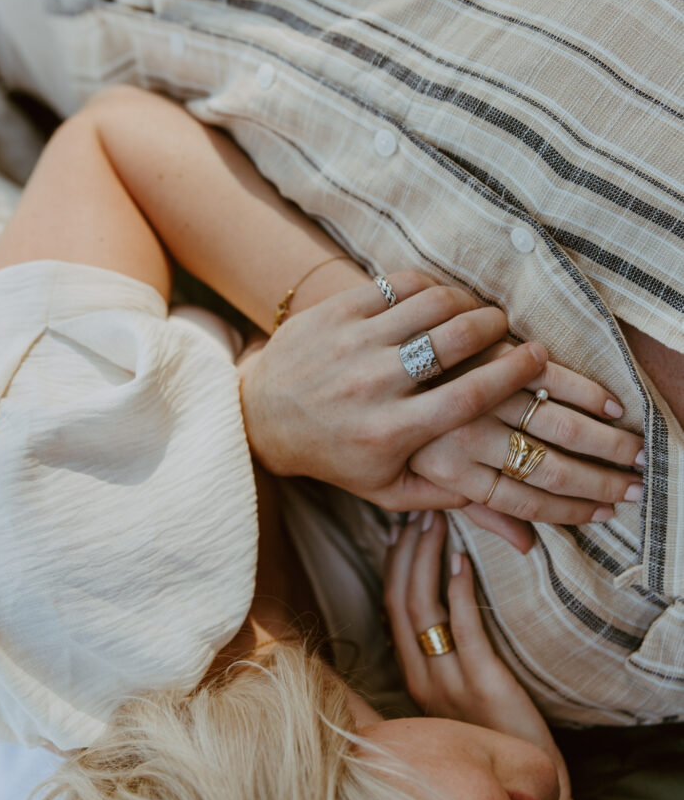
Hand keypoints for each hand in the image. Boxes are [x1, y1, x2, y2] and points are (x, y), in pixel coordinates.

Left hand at [239, 270, 641, 541]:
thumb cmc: (334, 457)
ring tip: (477, 312)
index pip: (467, 396)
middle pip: (454, 341)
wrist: (262, 418)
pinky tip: (440, 298)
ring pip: (429, 305)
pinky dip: (429, 287)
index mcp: (390, 432)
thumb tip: (513, 514)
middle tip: (508, 328)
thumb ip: (445, 496)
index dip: (511, 373)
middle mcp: (371, 385)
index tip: (537, 358)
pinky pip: (396, 285)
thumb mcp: (384, 489)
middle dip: (494, 326)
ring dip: (465, 302)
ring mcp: (351, 343)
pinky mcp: (334, 312)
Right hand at [383, 509, 570, 799]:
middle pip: (401, 602)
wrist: (527, 793)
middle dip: (406, 553)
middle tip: (418, 516)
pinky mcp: (484, 684)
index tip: (399, 532)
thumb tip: (441, 612)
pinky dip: (459, 591)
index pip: (390, 610)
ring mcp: (450, 682)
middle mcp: (423, 678)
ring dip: (426, 561)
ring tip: (435, 525)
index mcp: (414, 678)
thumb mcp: (457, 699)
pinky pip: (464, 629)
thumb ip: (444, 660)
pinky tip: (462, 562)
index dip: (392, 567)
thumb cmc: (496, 739)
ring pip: (424, 610)